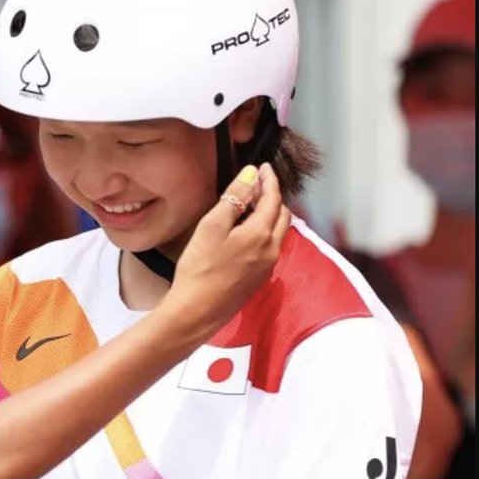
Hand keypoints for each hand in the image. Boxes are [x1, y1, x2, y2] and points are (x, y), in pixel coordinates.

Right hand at [163, 163, 290, 339]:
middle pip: (282, 215)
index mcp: (261, 233)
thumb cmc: (200, 267)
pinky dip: (265, 233)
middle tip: (256, 186)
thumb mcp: (212, 226)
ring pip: (278, 232)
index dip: (269, 180)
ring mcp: (268, 266)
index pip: (273, 198)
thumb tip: (251, 174)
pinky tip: (247, 234)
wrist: (196, 310)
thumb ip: (234, 198)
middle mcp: (272, 249)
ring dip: (270, 215)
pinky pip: (270, 248)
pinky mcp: (260, 279)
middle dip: (273, 197)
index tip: (263, 167)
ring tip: (251, 206)